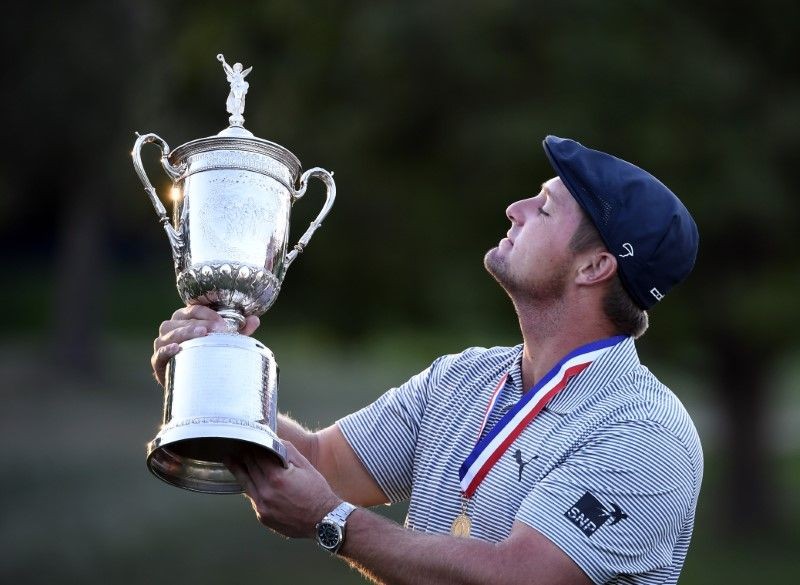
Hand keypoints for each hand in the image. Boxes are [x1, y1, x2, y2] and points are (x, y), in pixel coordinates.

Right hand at [150, 305, 260, 385]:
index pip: (193, 309)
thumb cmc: (209, 355)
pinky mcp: (159, 363)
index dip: (208, 313)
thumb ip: (239, 331)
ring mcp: (163, 345)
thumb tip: (255, 319)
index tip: (223, 323)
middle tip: (216, 329)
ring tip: (201, 334)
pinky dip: (166, 350)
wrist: (195, 384)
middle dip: (199, 322)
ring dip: (185, 332)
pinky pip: (158, 354)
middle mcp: (171, 329)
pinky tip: (177, 348)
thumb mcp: (225, 341)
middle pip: (181, 320)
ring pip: (169, 333)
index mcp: (185, 319)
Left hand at [226, 442, 341, 538]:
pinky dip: (251, 487)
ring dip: (239, 471)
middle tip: (236, 446)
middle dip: (243, 456)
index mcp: (276, 478)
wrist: (323, 520)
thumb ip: (288, 451)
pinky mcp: (263, 517)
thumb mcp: (306, 466)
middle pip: (248, 469)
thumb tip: (274, 440)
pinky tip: (249, 480)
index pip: (257, 456)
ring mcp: (262, 507)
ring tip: (231, 460)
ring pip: (245, 484)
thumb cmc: (317, 492)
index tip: (246, 439)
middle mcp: (266, 493)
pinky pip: (253, 498)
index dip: (251, 447)